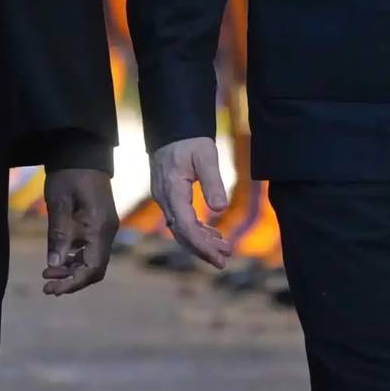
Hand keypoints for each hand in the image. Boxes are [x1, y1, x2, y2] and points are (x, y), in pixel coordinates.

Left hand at [41, 168, 117, 296]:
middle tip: (46, 285)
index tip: (52, 289)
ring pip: (93, 260)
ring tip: (47, 275)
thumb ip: (58, 234)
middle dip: (72, 281)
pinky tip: (59, 260)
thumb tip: (54, 264)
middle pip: (95, 268)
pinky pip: (91, 249)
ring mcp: (105, 227)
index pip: (93, 267)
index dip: (74, 283)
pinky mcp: (99, 223)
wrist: (82, 152)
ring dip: (72, 271)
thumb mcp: (59, 203)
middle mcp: (107, 231)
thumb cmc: (69, 174)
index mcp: (99, 227)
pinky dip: (75, 259)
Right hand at [149, 137, 232, 269]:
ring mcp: (164, 199)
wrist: (174, 129)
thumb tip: (221, 208)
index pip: (186, 226)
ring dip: (201, 241)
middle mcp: (164, 198)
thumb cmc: (190, 140)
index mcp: (172, 191)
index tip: (219, 256)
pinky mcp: (169, 197)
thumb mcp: (206, 156)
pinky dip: (196, 230)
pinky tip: (212, 234)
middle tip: (224, 261)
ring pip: (181, 229)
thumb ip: (213, 181)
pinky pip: (181, 220)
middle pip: (182, 233)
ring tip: (224, 249)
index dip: (202, 245)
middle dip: (202, 249)